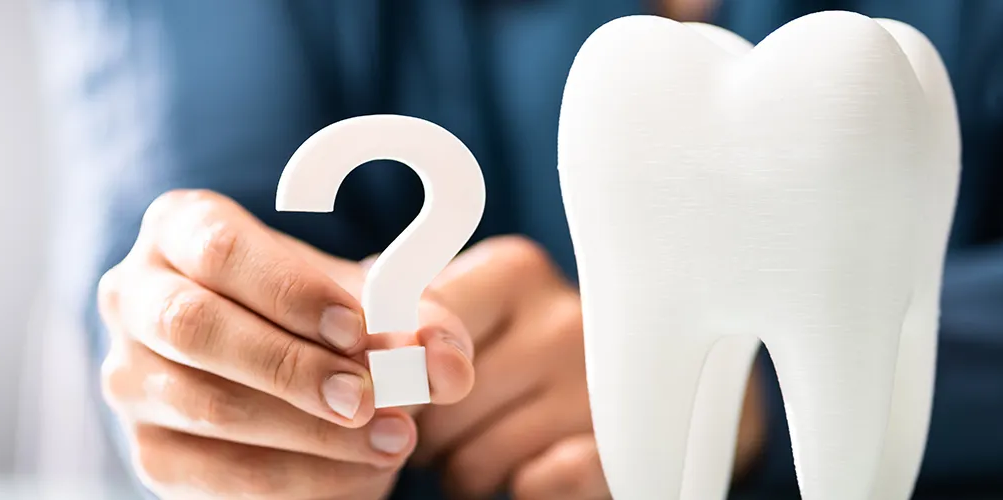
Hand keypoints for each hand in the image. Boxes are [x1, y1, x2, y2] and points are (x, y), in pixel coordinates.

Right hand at [96, 190, 476, 498]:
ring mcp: (130, 378)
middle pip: (196, 327)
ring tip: (392, 439)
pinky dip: (299, 480)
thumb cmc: (319, 318)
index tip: (359, 330)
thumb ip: (416, 321)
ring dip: (309, 431)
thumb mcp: (367, 300)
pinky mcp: (149, 451)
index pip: (220, 249)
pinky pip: (217, 476)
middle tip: (371, 397)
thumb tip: (449, 364)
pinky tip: (361, 473)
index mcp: (178, 230)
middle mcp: (134, 297)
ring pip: (208, 407)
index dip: (290, 292)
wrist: (279, 372)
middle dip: (291, 367)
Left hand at [409, 236, 768, 498]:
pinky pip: (530, 489)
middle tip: (458, 419)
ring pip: (469, 463)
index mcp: (514, 272)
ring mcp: (599, 387)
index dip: (390, 379)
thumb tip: (349, 345)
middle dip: (429, 430)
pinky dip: (517, 488)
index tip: (390, 390)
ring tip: (494, 440)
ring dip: (465, 468)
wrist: (653, 380)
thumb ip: (408, 313)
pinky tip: (532, 464)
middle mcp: (564, 319)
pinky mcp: (619, 450)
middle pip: (434, 411)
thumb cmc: (529, 340)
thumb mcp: (475, 306)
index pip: (409, 337)